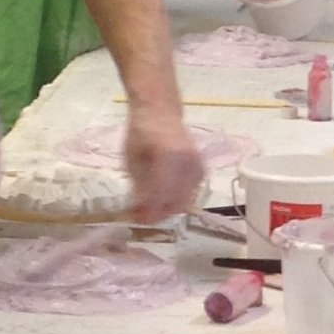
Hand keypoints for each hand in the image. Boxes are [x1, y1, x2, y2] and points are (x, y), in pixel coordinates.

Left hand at [123, 107, 204, 225]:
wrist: (161, 113)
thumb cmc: (141, 134)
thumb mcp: (132, 161)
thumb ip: (138, 188)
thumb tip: (138, 214)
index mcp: (167, 157)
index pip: (159, 196)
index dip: (147, 213)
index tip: (135, 219)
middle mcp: (187, 163)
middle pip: (175, 203)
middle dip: (157, 214)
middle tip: (141, 216)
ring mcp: (198, 168)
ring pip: (184, 202)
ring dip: (167, 209)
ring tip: (150, 206)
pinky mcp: (202, 172)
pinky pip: (189, 195)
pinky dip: (176, 199)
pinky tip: (163, 195)